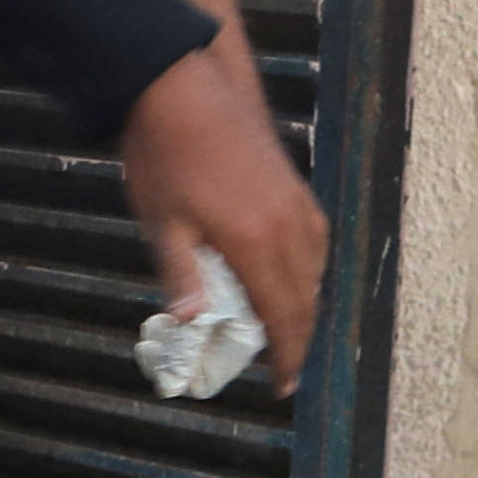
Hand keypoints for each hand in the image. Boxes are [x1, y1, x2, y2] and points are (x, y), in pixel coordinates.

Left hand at [114, 34, 326, 384]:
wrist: (185, 91)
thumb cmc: (165, 156)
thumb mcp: (163, 222)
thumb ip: (182, 275)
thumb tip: (189, 324)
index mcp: (254, 242)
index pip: (281, 315)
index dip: (285, 356)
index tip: (281, 386)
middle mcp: (288, 228)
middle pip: (304, 300)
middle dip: (297, 339)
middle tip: (282, 371)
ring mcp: (297, 206)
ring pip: (314, 273)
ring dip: (303, 307)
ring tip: (283, 335)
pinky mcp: (296, 189)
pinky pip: (314, 245)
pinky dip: (307, 273)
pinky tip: (290, 281)